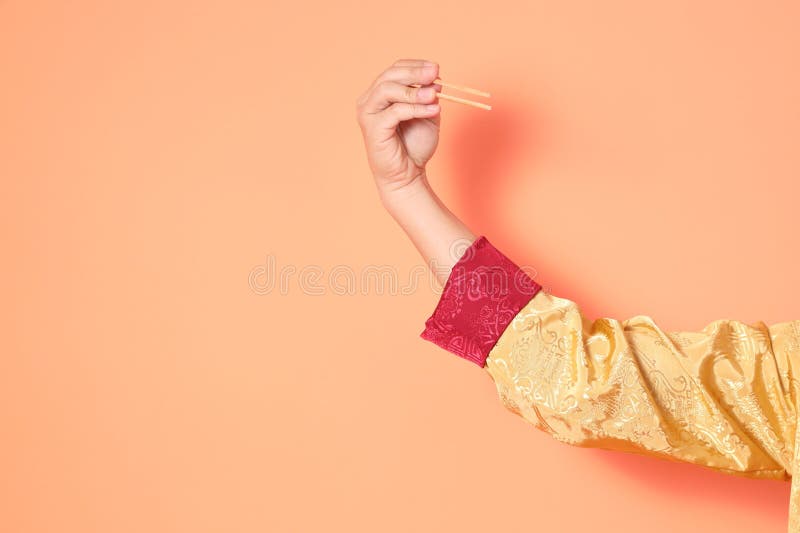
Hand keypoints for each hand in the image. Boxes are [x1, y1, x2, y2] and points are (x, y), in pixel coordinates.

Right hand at [355, 59, 441, 199]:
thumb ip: (429, 96)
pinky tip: (433, 110)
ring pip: (388, 89)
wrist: (407, 175)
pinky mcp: (373, 129)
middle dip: (415, 73)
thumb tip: (435, 80)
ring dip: (414, 90)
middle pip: (389, 75)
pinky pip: (394, 111)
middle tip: (435, 74)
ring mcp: (368, 114)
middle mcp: (369, 101)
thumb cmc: (414, 146)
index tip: (436, 68)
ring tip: (434, 94)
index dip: (416, 66)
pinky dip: (415, 108)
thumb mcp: (427, 114)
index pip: (395, 69)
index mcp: (379, 94)